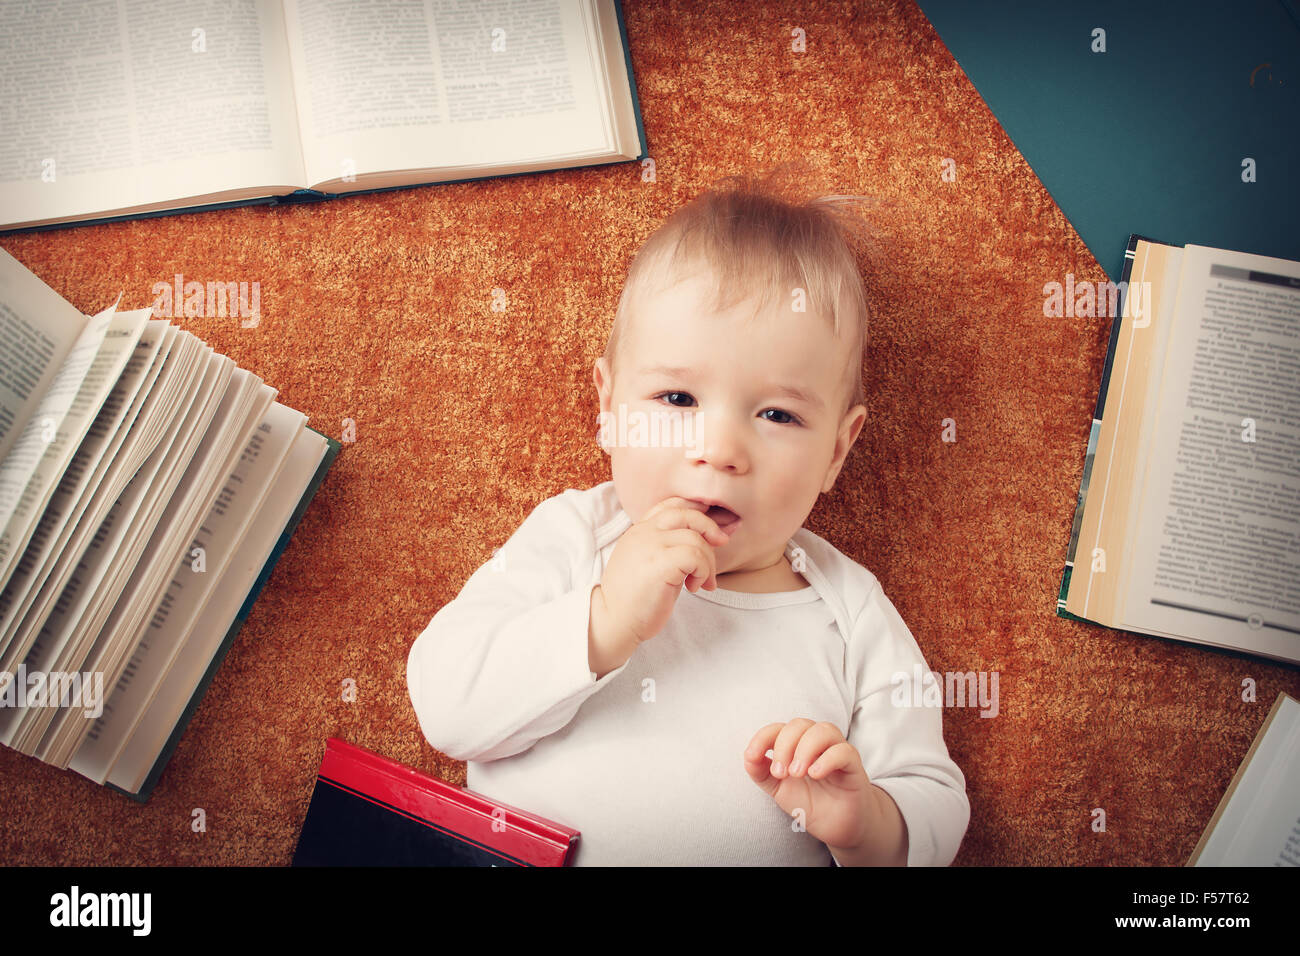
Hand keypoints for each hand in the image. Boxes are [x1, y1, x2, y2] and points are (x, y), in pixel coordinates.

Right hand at [593, 497, 731, 659]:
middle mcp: (644, 532)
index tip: (709, 533)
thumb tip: (704, 542)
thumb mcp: (648, 563)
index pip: (671, 505)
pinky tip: (693, 587)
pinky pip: (696, 556)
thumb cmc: (633, 599)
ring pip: (696, 539)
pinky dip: (703, 571)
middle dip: (710, 529)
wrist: (613, 621)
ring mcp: (650, 545)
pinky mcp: (660, 563)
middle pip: (687, 514)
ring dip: (708, 563)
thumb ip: (668, 548)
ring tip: (702, 583)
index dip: (696, 512)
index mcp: (639, 531)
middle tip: (720, 546)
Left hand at [743, 718, 873, 852]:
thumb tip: (748, 756)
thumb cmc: (809, 802)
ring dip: (805, 749)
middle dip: (784, 745)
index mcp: (797, 744)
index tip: (752, 756)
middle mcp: (817, 742)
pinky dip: (826, 760)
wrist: (837, 827)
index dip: (763, 737)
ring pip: (823, 730)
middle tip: (781, 773)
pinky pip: (843, 751)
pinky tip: (815, 774)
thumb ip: (761, 772)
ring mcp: (837, 751)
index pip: (778, 728)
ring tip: (796, 773)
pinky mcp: (854, 766)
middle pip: (799, 724)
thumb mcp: (778, 789)